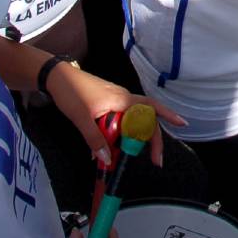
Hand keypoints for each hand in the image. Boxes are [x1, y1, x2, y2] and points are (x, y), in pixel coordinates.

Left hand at [47, 62, 184, 164]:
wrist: (55, 77)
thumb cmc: (70, 92)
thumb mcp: (81, 119)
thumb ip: (95, 140)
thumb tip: (107, 160)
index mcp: (122, 100)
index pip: (151, 107)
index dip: (168, 115)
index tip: (182, 124)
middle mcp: (123, 100)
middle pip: (144, 120)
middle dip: (150, 140)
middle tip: (154, 160)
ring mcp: (115, 102)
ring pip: (130, 124)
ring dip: (128, 141)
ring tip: (120, 158)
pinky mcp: (107, 105)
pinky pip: (118, 123)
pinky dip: (115, 136)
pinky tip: (104, 148)